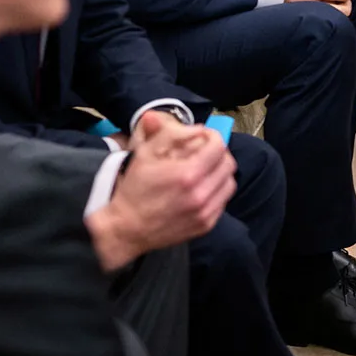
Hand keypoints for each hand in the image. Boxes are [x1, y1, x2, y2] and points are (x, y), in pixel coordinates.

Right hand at [86, 112, 232, 270]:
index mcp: (188, 174)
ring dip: (220, 172)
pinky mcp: (206, 226)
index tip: (203, 136)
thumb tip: (195, 127)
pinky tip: (202, 189)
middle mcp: (201, 194)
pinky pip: (223, 202)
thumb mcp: (145, 154)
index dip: (213, 136)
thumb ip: (169, 133)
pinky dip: (216, 191)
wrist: (126, 228)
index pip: (218, 146)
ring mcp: (206, 212)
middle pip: (228, 164)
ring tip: (205, 170)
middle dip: (218, 153)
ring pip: (229, 183)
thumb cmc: (135, 189)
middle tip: (205, 152)